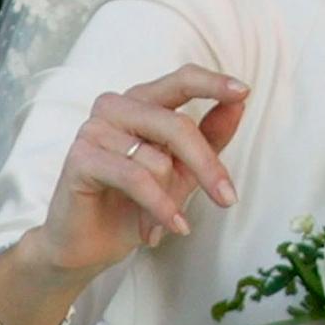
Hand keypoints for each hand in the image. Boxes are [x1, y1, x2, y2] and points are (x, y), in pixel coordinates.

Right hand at [34, 65, 248, 277]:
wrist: (90, 245)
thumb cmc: (137, 201)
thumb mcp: (184, 168)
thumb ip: (210, 135)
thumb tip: (239, 102)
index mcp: (143, 100)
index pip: (182, 79)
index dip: (213, 83)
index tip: (244, 92)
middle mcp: (116, 106)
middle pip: (177, 125)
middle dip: (206, 166)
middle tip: (228, 199)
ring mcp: (94, 129)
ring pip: (157, 158)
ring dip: (171, 197)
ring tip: (168, 219)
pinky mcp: (80, 158)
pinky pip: (136, 178)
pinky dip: (159, 205)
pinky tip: (170, 227)